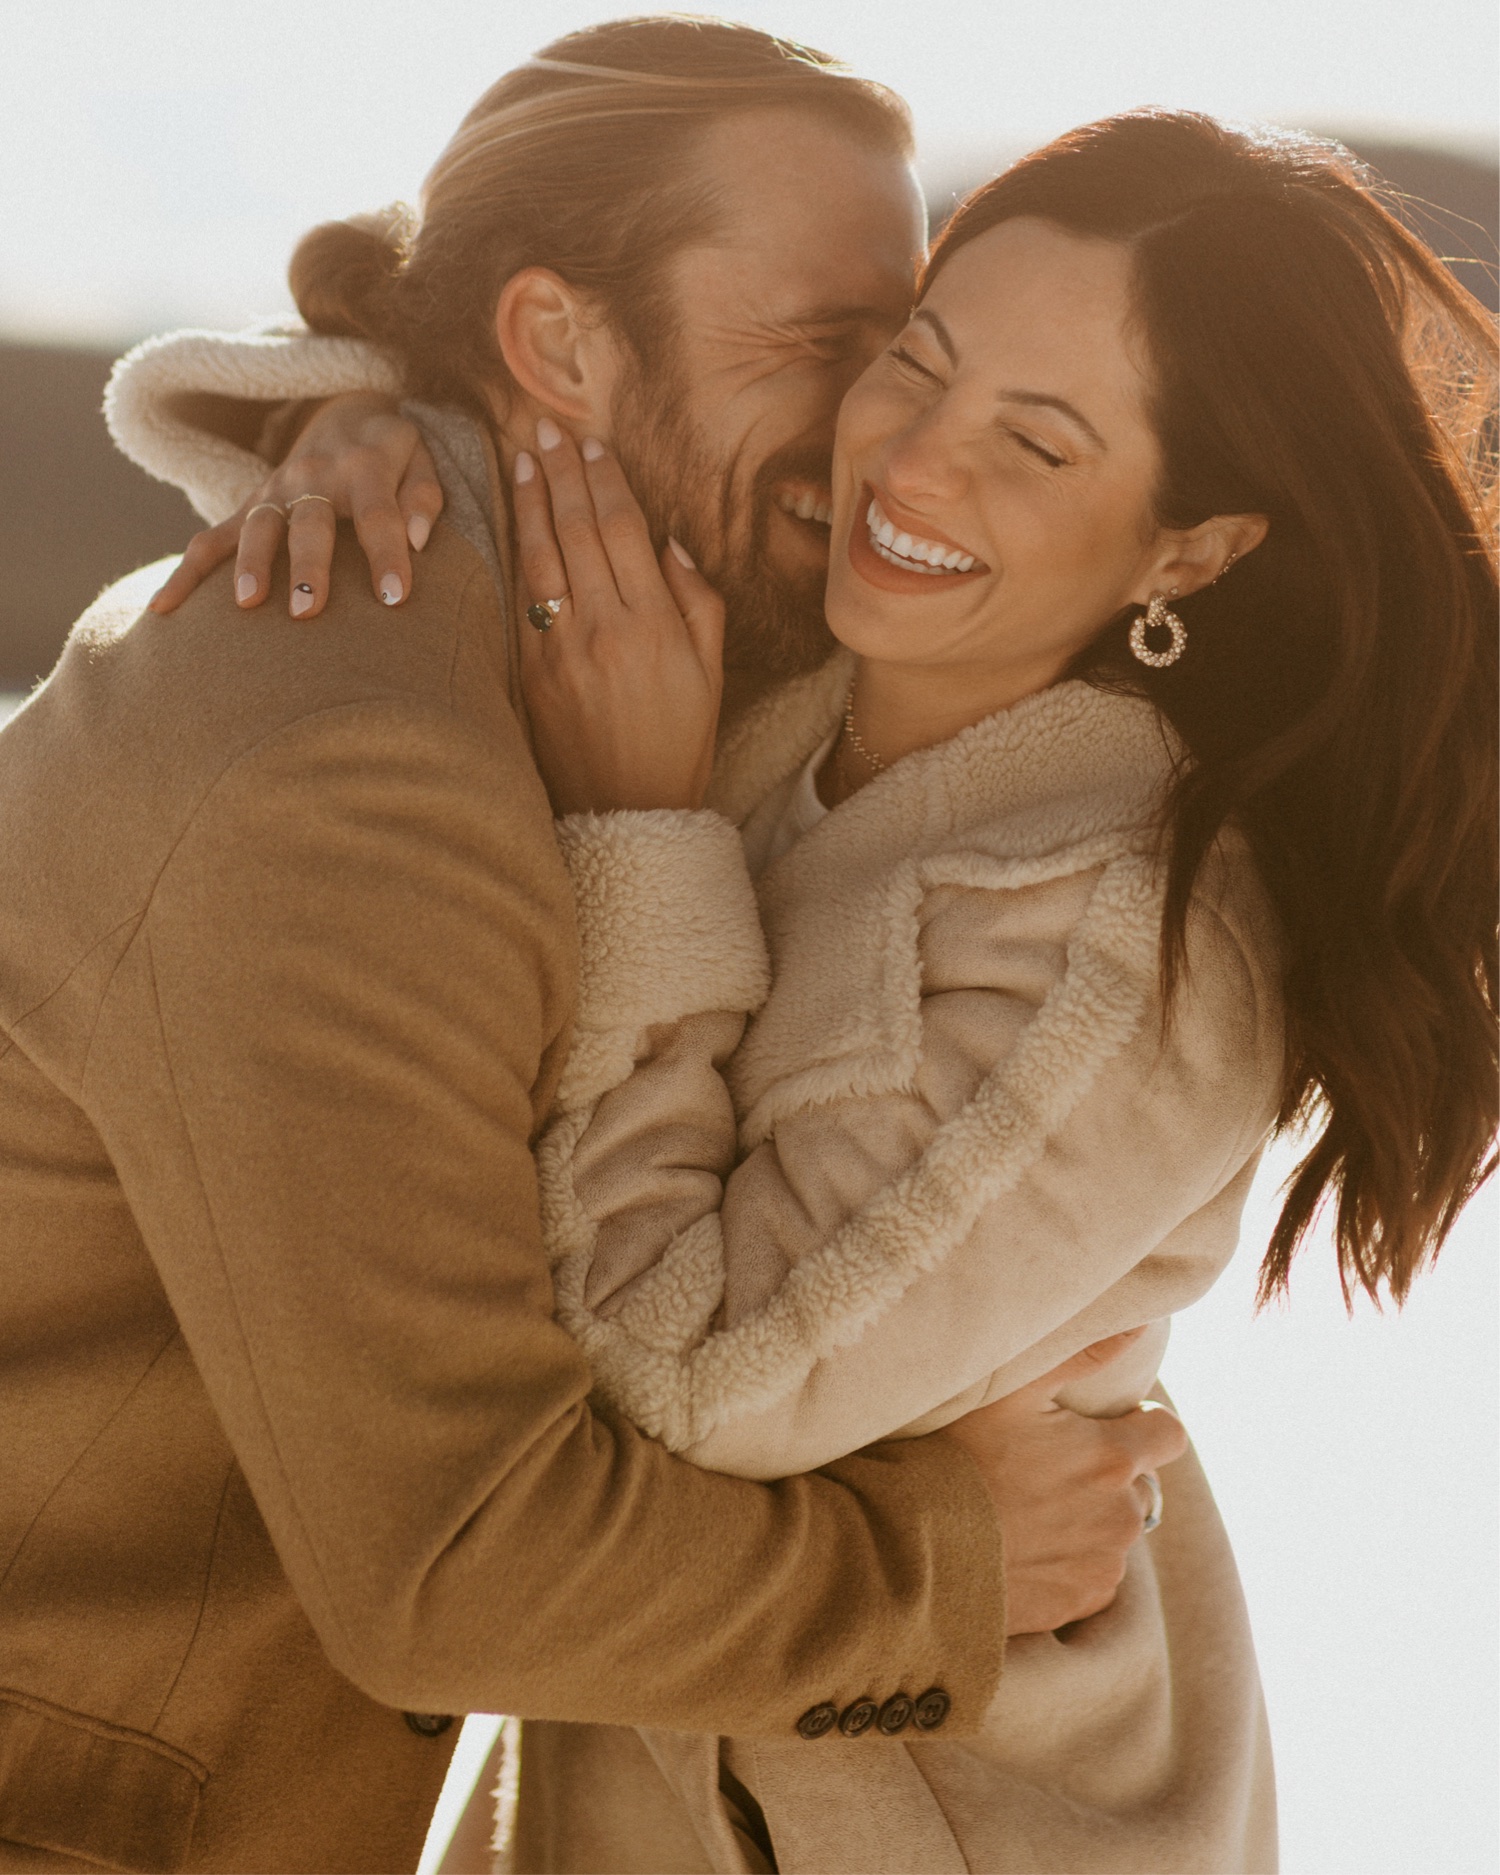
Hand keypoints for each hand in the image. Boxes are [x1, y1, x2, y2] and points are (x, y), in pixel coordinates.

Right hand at [148, 393, 443, 618]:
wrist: (344, 411)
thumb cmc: (393, 455)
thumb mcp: (420, 461)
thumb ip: (424, 498)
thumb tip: (420, 540)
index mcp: (364, 467)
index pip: (379, 515)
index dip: (388, 555)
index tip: (396, 598)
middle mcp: (313, 476)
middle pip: (309, 521)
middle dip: (308, 565)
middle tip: (310, 610)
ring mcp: (274, 491)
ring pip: (257, 527)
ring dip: (251, 564)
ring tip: (248, 605)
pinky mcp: (248, 507)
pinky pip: (212, 539)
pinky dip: (186, 573)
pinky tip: (164, 609)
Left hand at [516, 419, 723, 814]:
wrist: (627, 813)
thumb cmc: (678, 744)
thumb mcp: (711, 673)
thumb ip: (695, 601)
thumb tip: (667, 542)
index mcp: (655, 627)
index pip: (624, 532)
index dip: (607, 482)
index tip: (595, 446)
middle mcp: (605, 631)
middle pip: (579, 532)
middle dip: (563, 474)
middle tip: (549, 430)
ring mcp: (561, 651)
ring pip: (541, 556)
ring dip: (531, 500)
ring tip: (523, 456)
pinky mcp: (530, 672)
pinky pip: (521, 597)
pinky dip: (516, 550)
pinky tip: (513, 519)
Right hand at [941, 1329, 1188, 1636]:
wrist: (915, 1551)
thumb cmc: (959, 1458)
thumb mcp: (1011, 1390)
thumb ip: (1082, 1353)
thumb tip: (1141, 1322)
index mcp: (1110, 1460)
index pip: (1169, 1435)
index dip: (1141, 1424)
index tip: (1105, 1423)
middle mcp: (1120, 1517)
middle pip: (1138, 1484)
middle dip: (1105, 1472)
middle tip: (1047, 1463)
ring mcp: (1101, 1566)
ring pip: (1114, 1531)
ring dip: (1088, 1517)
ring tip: (1028, 1506)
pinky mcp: (1078, 1603)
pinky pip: (1092, 1575)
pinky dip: (1070, 1559)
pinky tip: (1024, 1544)